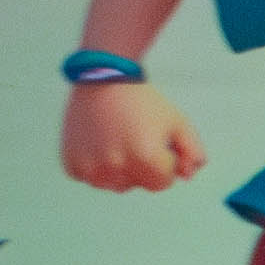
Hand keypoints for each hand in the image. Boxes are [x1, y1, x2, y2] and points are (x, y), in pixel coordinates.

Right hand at [60, 78, 202, 191]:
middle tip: (135, 138)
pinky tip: (99, 143)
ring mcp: (91, 168)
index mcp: (147, 158)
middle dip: (142, 167)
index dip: (164, 163)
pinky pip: (89, 178)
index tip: (157, 142)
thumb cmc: (144, 102)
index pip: (163, 183)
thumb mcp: (178, 123)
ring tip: (117, 140)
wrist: (103, 79)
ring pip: (113, 185)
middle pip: (138, 184)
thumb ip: (192, 153)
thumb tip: (186, 177)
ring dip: (119, 170)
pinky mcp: (71, 163)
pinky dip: (95, 167)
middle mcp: (117, 167)